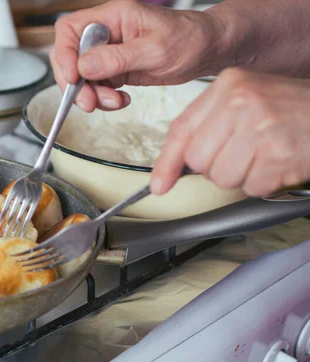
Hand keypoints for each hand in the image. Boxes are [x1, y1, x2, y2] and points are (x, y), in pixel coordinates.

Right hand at [50, 0, 220, 111]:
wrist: (208, 50)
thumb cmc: (190, 39)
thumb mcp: (155, 49)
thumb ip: (118, 58)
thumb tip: (84, 66)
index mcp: (113, 16)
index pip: (69, 30)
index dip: (64, 55)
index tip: (74, 78)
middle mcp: (106, 33)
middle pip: (70, 57)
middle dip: (76, 84)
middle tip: (89, 103)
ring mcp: (109, 52)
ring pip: (82, 77)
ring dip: (92, 95)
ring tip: (116, 102)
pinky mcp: (115, 69)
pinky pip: (97, 87)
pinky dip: (104, 99)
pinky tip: (122, 100)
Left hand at [151, 68, 309, 196]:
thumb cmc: (290, 108)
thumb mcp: (244, 99)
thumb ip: (207, 124)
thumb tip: (171, 166)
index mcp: (228, 86)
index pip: (182, 130)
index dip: (166, 162)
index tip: (159, 185)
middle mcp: (242, 103)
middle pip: (199, 160)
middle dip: (216, 165)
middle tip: (243, 151)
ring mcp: (261, 129)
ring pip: (222, 177)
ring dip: (241, 175)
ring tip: (263, 154)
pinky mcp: (279, 155)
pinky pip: (251, 187)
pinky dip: (263, 183)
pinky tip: (277, 162)